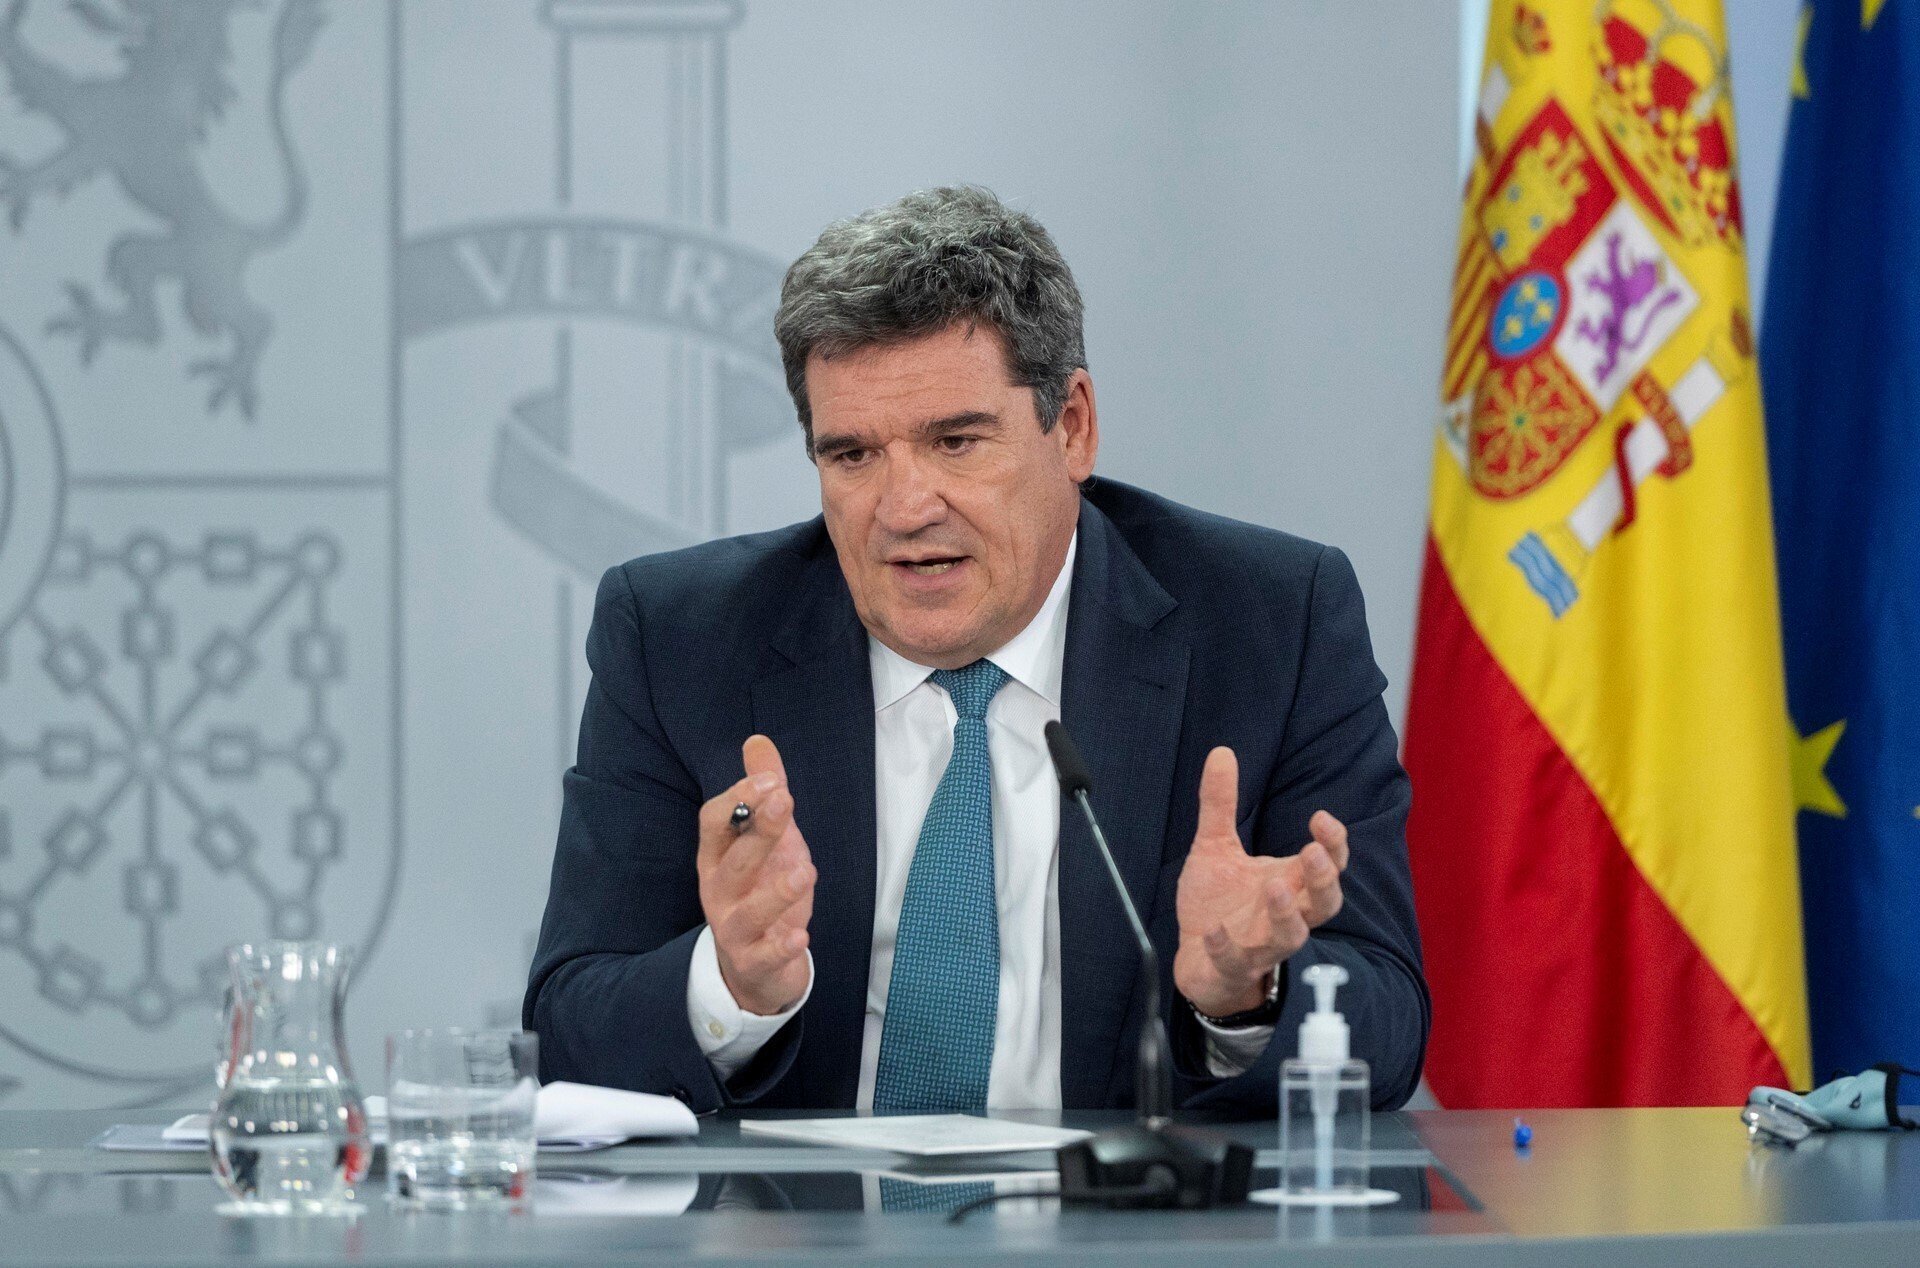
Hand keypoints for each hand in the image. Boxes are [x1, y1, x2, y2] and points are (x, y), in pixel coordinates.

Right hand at [696, 735, 815, 1015]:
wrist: (754, 967)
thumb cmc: (759, 889)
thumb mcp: (764, 839)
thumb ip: (763, 792)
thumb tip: (757, 740)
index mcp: (718, 856)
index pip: (714, 822)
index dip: (739, 798)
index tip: (773, 779)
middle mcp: (719, 891)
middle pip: (733, 861)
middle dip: (758, 831)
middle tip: (785, 801)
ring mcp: (734, 930)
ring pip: (747, 911)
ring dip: (775, 892)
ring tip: (805, 872)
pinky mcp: (754, 962)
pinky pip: (763, 956)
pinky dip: (780, 948)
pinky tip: (801, 936)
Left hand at [1173, 746, 1349, 1016]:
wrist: (1196, 958)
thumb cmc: (1219, 903)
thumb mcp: (1215, 846)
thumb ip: (1221, 804)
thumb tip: (1221, 751)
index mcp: (1290, 882)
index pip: (1328, 864)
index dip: (1333, 844)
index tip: (1321, 818)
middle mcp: (1285, 915)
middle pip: (1324, 903)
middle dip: (1324, 878)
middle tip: (1311, 851)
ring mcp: (1261, 944)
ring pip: (1291, 938)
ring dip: (1287, 915)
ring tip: (1274, 886)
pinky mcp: (1232, 967)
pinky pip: (1236, 961)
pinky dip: (1226, 947)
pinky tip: (1214, 930)